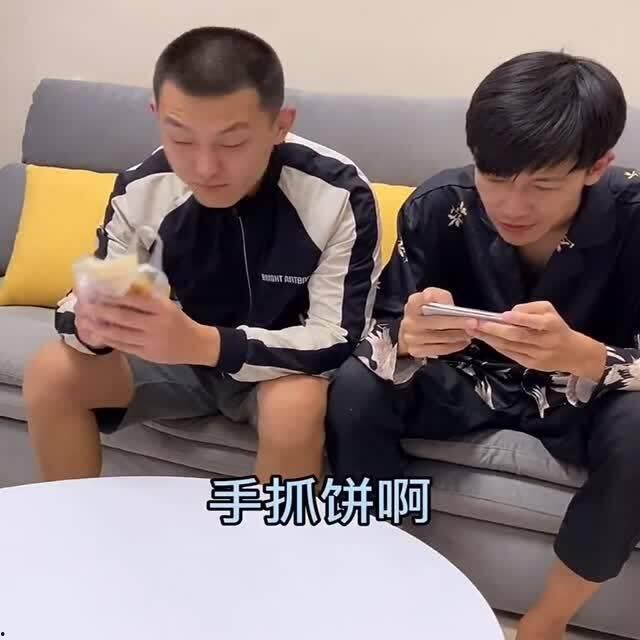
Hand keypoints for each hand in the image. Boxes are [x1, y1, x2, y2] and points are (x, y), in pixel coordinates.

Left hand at [80, 291, 220, 364]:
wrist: (196, 345)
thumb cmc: (178, 321)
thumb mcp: (167, 305)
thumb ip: (147, 298)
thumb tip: (120, 287)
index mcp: (162, 308)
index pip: (134, 300)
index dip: (114, 296)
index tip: (98, 291)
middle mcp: (156, 324)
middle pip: (124, 316)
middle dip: (102, 310)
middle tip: (85, 304)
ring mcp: (151, 341)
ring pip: (120, 333)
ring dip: (100, 326)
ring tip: (85, 320)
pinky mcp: (147, 354)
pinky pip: (124, 346)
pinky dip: (109, 340)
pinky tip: (98, 334)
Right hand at [398, 287, 471, 357]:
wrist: (413, 332)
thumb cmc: (427, 314)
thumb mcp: (432, 300)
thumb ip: (441, 297)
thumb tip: (449, 307)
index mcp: (412, 305)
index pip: (418, 299)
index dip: (428, 298)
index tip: (434, 299)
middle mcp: (409, 322)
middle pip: (436, 322)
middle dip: (458, 323)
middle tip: (474, 323)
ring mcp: (411, 338)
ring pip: (441, 337)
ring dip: (459, 335)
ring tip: (471, 332)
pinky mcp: (416, 351)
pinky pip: (440, 349)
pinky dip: (455, 346)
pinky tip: (463, 342)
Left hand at [469, 301, 605, 378]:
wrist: (573, 353)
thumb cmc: (556, 327)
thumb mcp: (549, 311)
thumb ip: (530, 309)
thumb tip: (510, 313)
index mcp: (552, 325)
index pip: (535, 322)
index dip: (519, 319)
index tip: (503, 316)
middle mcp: (545, 341)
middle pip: (517, 336)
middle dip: (493, 329)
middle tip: (474, 322)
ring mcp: (538, 355)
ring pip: (510, 347)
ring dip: (489, 338)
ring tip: (473, 330)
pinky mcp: (531, 365)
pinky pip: (510, 355)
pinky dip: (497, 346)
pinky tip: (485, 339)